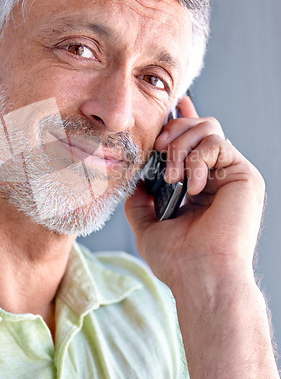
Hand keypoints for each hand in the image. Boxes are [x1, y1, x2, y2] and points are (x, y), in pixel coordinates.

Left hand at [125, 96, 264, 292]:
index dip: (183, 119)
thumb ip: (140, 201)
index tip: (174, 102)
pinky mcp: (244, 174)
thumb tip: (134, 183)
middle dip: (173, 131)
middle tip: (160, 149)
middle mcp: (215, 175)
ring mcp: (231, 173)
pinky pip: (218, 144)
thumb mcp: (148, 226)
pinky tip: (192, 187)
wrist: (199, 275)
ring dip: (182, 147)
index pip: (192, 141)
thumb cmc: (177, 258)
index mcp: (196, 184)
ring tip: (174, 177)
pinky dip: (198, 160)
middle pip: (199, 126)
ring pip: (208, 128)